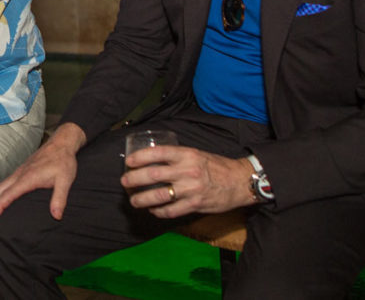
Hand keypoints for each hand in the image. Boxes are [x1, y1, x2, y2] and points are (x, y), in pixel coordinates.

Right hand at [0, 123, 85, 221]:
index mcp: (29, 178)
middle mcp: (20, 174)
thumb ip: (59, 198)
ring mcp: (19, 172)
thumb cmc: (64, 161)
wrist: (62, 143)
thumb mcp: (65, 180)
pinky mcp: (21, 170)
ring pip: (0, 185)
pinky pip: (5, 182)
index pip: (10, 194)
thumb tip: (56, 216)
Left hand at [121, 146, 252, 217]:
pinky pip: (171, 211)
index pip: (158, 153)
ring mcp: (191, 189)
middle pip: (153, 175)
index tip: (128, 161)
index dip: (140, 157)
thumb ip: (177, 158)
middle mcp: (187, 171)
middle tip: (125, 182)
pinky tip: (153, 210)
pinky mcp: (195, 205)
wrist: (239, 181)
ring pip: (159, 196)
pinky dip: (159, 212)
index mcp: (186, 155)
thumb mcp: (196, 154)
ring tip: (133, 201)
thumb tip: (153, 161)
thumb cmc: (216, 166)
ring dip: (142, 199)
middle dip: (134, 179)